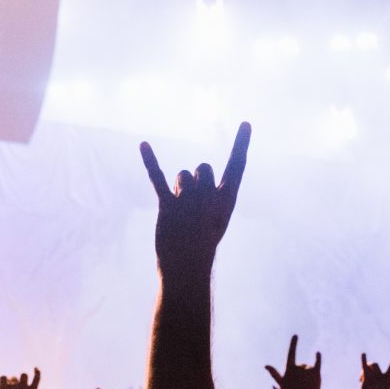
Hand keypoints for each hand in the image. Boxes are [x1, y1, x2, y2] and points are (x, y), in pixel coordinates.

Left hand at [141, 122, 250, 274]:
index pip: (238, 166)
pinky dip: (150, 160)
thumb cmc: (204, 240)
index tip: (245, 123)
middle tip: (194, 206)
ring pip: (183, 174)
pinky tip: (143, 144)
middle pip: (203, 167)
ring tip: (181, 212)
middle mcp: (211, 197)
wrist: (187, 265)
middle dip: (196, 179)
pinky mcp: (168, 205)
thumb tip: (193, 172)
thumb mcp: (217, 215)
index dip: (241, 144)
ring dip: (180, 187)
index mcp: (227, 199)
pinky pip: (158, 177)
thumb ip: (209, 191)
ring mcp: (190, 201)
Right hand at [263, 336, 322, 388]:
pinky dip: (318, 358)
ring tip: (308, 387)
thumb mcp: (281, 384)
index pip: (291, 353)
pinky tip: (317, 353)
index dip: (293, 344)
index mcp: (289, 369)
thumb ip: (274, 373)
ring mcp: (307, 369)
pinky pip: (317, 363)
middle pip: (302, 366)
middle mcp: (298, 367)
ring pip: (310, 368)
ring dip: (310, 376)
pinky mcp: (316, 373)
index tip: (295, 335)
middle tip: (302, 387)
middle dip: (303, 375)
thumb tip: (265, 365)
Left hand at [357, 345, 389, 388]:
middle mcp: (383, 378)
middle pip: (375, 365)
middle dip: (368, 368)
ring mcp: (376, 379)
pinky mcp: (367, 381)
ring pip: (369, 366)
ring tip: (361, 380)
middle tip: (362, 377)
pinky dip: (363, 360)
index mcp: (388, 380)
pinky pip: (365, 368)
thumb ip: (375, 379)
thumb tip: (366, 370)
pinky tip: (363, 354)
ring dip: (363, 371)